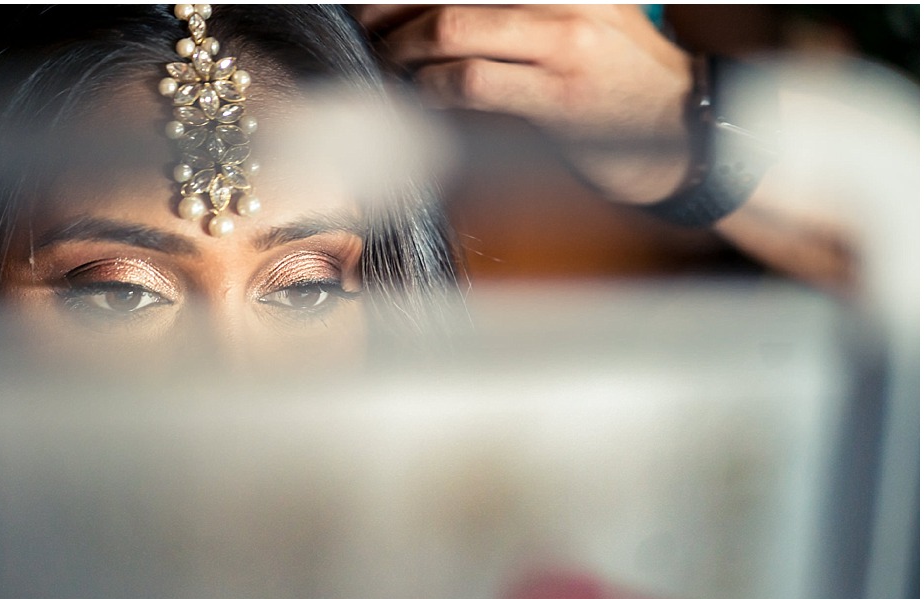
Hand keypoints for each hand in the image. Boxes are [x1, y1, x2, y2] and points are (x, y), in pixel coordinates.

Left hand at [354, 5, 694, 203]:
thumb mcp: (579, 17)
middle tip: (366, 28)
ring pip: (450, 31)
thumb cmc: (617, 74)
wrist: (688, 128)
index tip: (374, 4)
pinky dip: (429, 88)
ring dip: (402, 51)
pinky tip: (419, 95)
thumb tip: (432, 15)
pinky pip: (469, 84)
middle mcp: (563, 1)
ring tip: (388, 64)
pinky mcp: (558, 98)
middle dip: (392, 11)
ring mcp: (563, 45)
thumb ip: (512, 10)